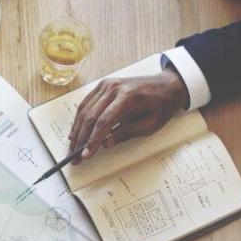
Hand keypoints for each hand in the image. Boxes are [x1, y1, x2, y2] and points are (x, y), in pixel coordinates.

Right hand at [65, 70, 187, 162]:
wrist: (167, 85)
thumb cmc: (161, 105)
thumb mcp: (149, 124)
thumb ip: (127, 133)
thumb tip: (106, 143)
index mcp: (127, 97)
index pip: (103, 121)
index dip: (92, 140)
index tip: (86, 154)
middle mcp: (113, 88)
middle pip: (90, 116)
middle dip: (81, 139)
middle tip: (75, 156)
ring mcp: (106, 85)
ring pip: (84, 110)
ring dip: (77, 130)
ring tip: (72, 147)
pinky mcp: (103, 86)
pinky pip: (86, 103)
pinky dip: (79, 119)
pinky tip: (76, 132)